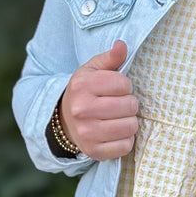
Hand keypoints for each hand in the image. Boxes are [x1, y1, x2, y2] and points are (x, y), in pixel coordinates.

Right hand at [60, 39, 138, 159]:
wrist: (64, 121)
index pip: (123, 83)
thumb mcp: (92, 71)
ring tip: (118, 118)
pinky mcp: (95, 151)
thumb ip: (110, 58)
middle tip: (118, 105)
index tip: (116, 89)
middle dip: (129, 104)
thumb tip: (122, 45)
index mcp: (82, 86)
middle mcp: (82, 109)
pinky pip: (126, 146)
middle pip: (130, 105)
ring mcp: (87, 133)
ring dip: (129, 122)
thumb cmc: (84, 93)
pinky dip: (126, 140)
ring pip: (131, 126)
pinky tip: (116, 133)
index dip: (125, 86)